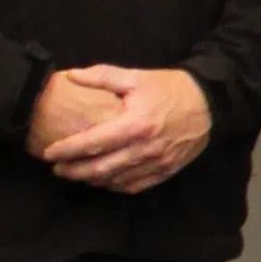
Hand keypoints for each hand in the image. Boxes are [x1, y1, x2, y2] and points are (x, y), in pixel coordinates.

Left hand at [38, 67, 212, 193]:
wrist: (212, 103)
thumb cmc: (171, 88)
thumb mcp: (137, 77)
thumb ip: (102, 77)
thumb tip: (69, 75)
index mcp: (136, 124)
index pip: (93, 143)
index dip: (67, 150)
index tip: (48, 153)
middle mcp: (146, 148)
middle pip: (101, 168)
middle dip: (74, 171)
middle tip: (57, 169)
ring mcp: (157, 163)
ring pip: (116, 180)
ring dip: (92, 180)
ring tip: (76, 174)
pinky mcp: (167, 171)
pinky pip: (135, 186)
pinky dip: (115, 186)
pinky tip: (104, 180)